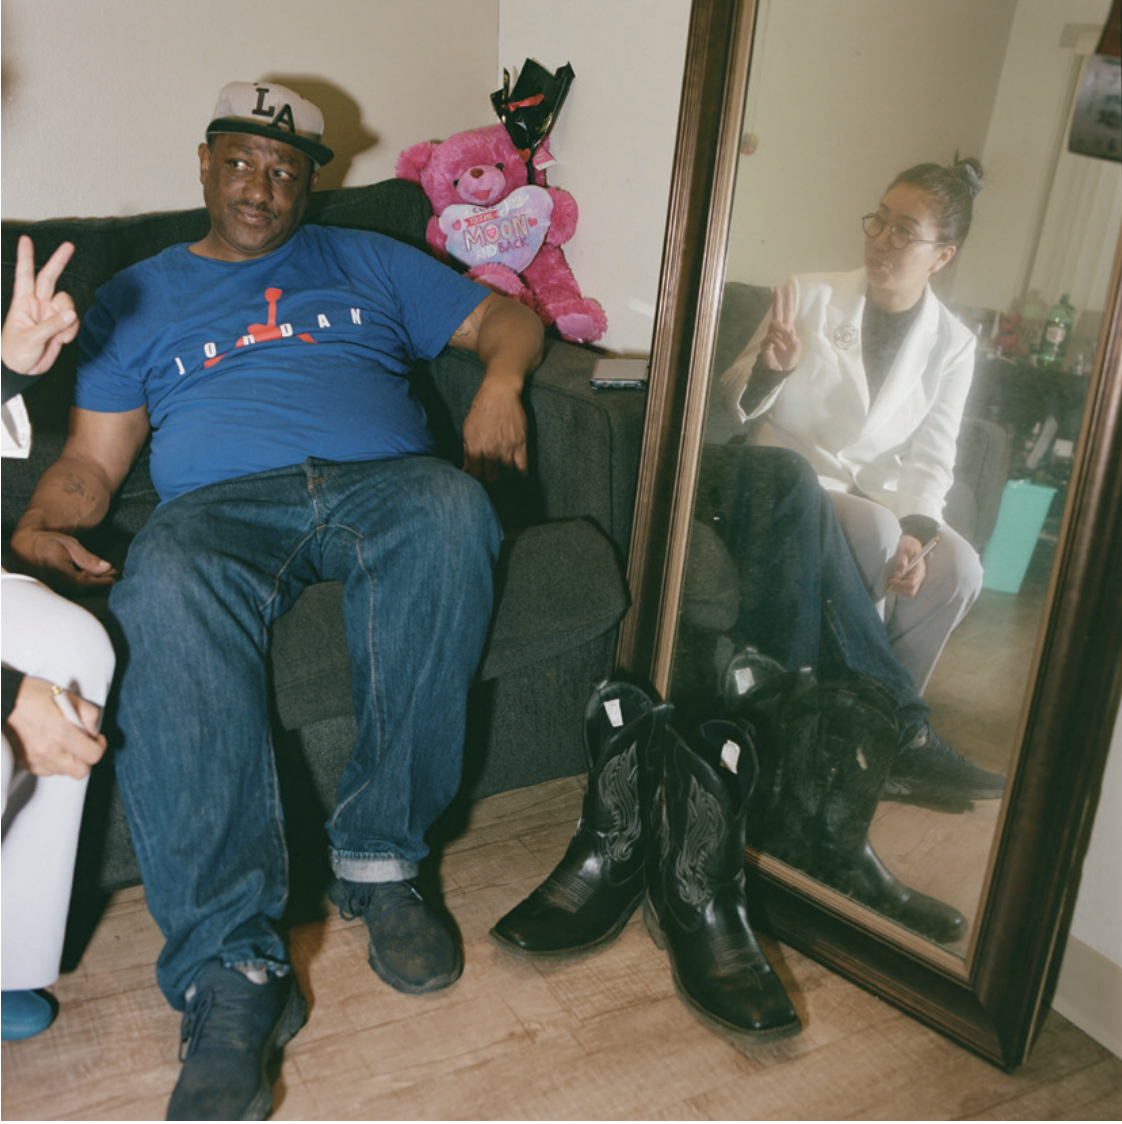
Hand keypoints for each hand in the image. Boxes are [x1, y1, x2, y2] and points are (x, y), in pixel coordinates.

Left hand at [1, 236, 79, 375]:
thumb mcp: (31, 339)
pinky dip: (72, 331)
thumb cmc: (15, 353)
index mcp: (23, 303)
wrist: (22, 371)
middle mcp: (38, 305)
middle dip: (59, 261)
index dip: (26, 258)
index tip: (26, 240)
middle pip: (49, 278)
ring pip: (67, 304)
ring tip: (60, 335)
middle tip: (69, 246)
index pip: (25, 276)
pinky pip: (73, 322)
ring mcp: (50, 315)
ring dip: (68, 318)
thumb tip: (71, 314)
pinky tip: (62, 340)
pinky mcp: (60, 327)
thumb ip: (52, 325)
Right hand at [4, 676, 106, 778]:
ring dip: (69, 760)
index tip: (96, 739)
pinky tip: (51, 747)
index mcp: (61, 733)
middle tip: (84, 745)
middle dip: (86, 759)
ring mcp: (36, 759)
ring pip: (63, 772)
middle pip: (81, 771)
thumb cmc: (31, 695)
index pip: (93, 755)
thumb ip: (88, 714)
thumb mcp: (68, 696)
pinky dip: (53, 762)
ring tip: (65, 743)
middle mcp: (49, 751)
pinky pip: (47, 770)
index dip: (100, 746)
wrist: (2, 701)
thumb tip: (93, 729)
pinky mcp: (25, 763)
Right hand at [9, 526, 116, 592]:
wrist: (25, 544)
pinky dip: (82, 584)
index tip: (113, 577)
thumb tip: (106, 568)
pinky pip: (69, 590)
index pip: (83, 583)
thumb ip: (88, 558)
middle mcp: (51, 582)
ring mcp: (49, 587)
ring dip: (92, 584)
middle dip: (99, 583)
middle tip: (112, 575)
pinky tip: (89, 576)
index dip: (100, 582)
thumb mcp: (70, 545)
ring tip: (103, 575)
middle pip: (82, 590)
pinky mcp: (49, 588)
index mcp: (56, 570)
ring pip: (76, 591)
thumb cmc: (47, 542)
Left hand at [462, 373, 528, 482]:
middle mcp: (491, 450)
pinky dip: (521, 478)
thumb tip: (467, 470)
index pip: (474, 475)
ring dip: (505, 485)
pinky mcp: (521, 444)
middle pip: (491, 479)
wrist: (500, 393)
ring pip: (507, 477)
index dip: (475, 484)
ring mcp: (508, 448)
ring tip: (504, 489)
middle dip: (490, 486)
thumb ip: (467, 452)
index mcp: (475, 447)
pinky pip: (523, 468)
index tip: (477, 487)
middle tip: (490, 489)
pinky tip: (519, 482)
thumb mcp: (467, 430)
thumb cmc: (481, 410)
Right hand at [759, 284, 801, 370]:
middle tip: (777, 288)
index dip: (788, 300)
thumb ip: (794, 339)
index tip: (787, 287)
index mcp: (788, 328)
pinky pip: (772, 338)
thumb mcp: (797, 348)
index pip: (787, 311)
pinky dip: (779, 344)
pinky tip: (782, 350)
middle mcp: (778, 329)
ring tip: (786, 346)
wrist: (781, 371)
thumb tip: (788, 330)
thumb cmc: (790, 359)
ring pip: (775, 325)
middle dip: (777, 300)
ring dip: (782, 334)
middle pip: (776, 311)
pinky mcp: (765, 343)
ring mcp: (771, 335)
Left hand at [887, 534, 925, 597]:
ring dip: (899, 590)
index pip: (911, 583)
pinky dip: (900, 589)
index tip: (890, 580)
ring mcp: (917, 579)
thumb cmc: (908, 545)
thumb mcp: (904, 549)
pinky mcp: (913, 580)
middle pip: (911, 591)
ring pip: (909, 593)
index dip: (899, 584)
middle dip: (899, 589)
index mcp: (919, 569)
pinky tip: (894, 582)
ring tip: (891, 582)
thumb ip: (901, 561)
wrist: (911, 543)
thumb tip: (897, 575)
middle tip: (890, 582)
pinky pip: (907, 590)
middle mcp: (920, 576)